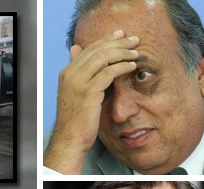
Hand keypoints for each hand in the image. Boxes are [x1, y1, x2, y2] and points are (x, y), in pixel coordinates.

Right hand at [45, 29, 139, 173]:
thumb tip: (85, 61)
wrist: (70, 138)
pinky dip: (122, 66)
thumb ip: (82, 76)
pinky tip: (132, 65)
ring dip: (123, 52)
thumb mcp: (76, 94)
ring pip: (103, 57)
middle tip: (135, 39)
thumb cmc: (76, 119)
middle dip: (118, 42)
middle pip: (96, 49)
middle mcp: (70, 74)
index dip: (106, 39)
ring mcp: (78, 82)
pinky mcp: (88, 91)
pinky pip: (109, 72)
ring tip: (137, 52)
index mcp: (67, 72)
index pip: (88, 49)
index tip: (121, 35)